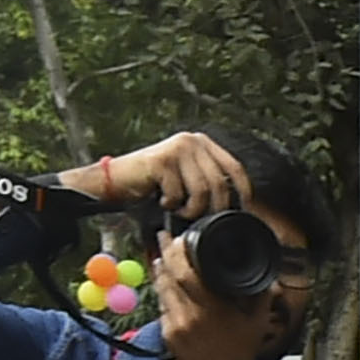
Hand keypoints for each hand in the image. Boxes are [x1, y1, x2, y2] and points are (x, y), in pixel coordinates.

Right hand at [71, 132, 254, 222]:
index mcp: (202, 143)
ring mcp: (177, 148)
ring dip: (190, 209)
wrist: (116, 181)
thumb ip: (206, 182)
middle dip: (212, 209)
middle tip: (198, 218)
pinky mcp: (162, 160)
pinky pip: (178, 193)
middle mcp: (192, 141)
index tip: (243, 210)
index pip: (234, 167)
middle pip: (219, 182)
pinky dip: (171, 205)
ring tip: (178, 210)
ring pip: (201, 190)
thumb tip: (232, 204)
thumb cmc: (151, 185)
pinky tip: (162, 201)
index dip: (242, 190)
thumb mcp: (185, 180)